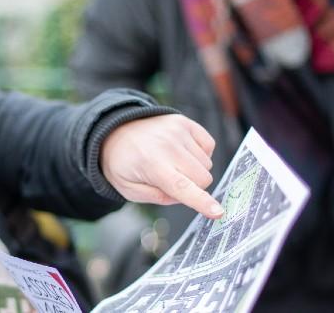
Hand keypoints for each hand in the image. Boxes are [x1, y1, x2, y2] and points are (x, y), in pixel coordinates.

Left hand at [100, 114, 223, 218]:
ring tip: (171, 163)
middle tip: (172, 180)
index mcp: (151, 165)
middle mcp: (167, 145)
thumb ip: (158, 198)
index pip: (182, 187)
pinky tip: (182, 152)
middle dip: (193, 187)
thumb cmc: (122, 163)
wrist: (114, 131)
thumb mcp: (129, 189)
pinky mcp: (184, 122)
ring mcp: (178, 131)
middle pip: (203, 179)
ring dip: (194, 170)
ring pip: (207, 164)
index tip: (218, 212)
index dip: (202, 202)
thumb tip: (185, 197)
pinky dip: (200, 153)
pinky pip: (209, 145)